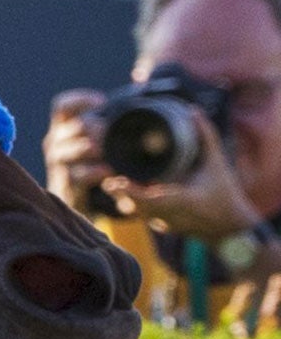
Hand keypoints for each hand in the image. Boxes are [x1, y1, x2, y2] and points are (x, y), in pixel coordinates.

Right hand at [43, 88, 109, 211]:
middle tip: (111, 132)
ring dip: (92, 149)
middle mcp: (55, 143)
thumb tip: (141, 87)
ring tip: (108, 152)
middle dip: (95, 127)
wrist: (80, 200)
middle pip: (73, 126)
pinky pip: (76, 174)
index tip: (102, 102)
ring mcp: (58, 164)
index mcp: (62, 129)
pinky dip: (93, 172)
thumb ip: (108, 123)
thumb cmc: (93, 165)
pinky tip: (109, 172)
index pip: (63, 106)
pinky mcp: (64, 184)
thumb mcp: (97, 142)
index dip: (80, 100)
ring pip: (70, 149)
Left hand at [100, 110, 265, 240]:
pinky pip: (141, 215)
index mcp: (185, 199)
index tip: (115, 181)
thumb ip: (206, 137)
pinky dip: (133, 203)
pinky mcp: (162, 226)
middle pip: (136, 207)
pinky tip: (125, 190)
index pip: (153, 200)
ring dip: (123, 198)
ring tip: (113, 181)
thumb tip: (194, 110)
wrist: (232, 228)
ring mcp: (166, 223)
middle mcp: (172, 215)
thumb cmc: (225, 194)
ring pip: (136, 213)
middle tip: (107, 177)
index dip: (133, 192)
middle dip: (120, 192)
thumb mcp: (218, 163)